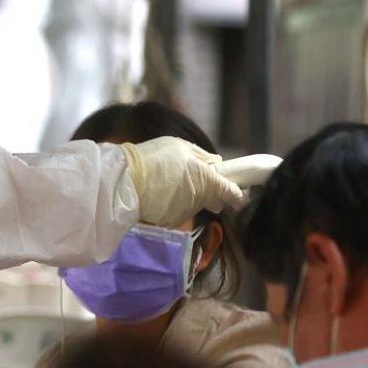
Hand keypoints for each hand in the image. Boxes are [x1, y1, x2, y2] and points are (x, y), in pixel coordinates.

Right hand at [120, 136, 242, 225]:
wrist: (127, 180)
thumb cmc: (154, 158)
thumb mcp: (180, 146)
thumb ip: (202, 156)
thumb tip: (215, 164)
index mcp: (207, 180)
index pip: (230, 191)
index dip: (237, 195)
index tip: (240, 198)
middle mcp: (200, 200)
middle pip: (212, 201)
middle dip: (209, 195)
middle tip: (192, 183)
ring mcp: (185, 212)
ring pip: (192, 206)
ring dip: (185, 198)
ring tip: (165, 185)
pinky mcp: (170, 221)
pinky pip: (175, 212)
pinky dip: (170, 205)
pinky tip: (157, 195)